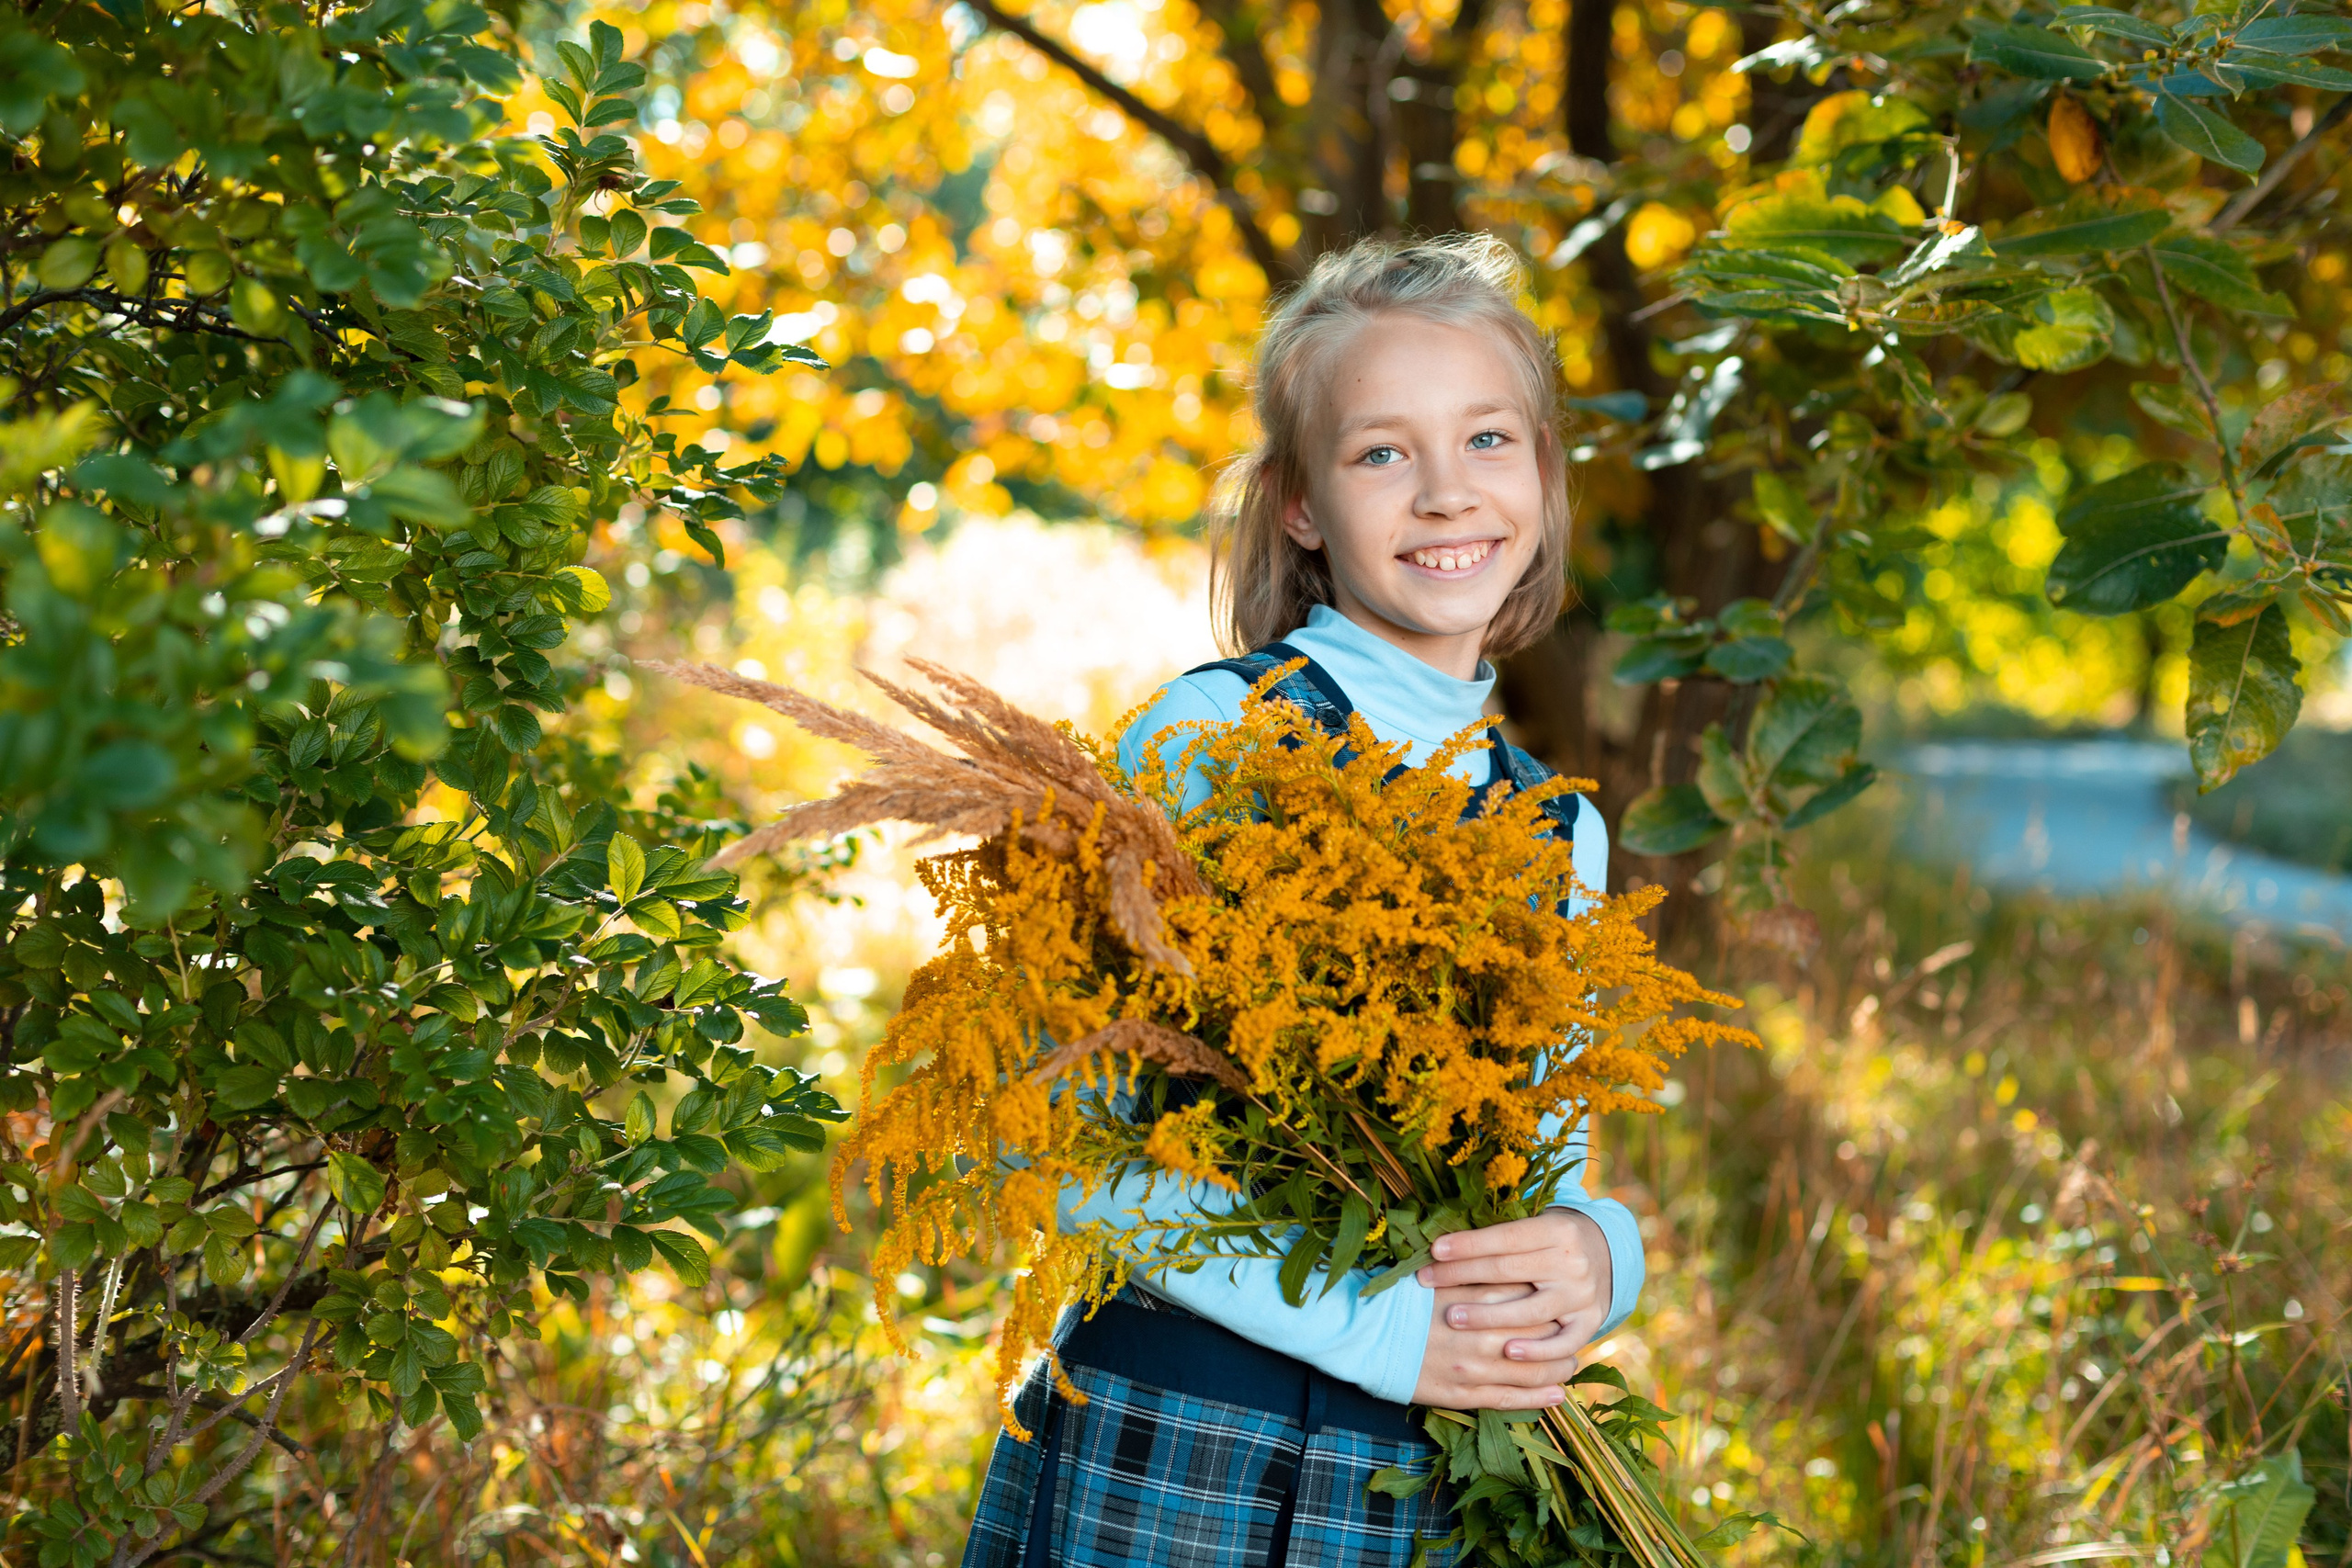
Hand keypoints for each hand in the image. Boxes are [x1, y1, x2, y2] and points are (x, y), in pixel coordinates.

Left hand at [1408, 1210, 1612, 1409]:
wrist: (1607, 1255)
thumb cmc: (1552, 1239)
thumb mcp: (1536, 1226)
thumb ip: (1501, 1236)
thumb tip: (1445, 1242)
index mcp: (1557, 1229)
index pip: (1504, 1238)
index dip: (1467, 1245)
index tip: (1434, 1251)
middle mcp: (1573, 1261)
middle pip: (1509, 1271)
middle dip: (1463, 1275)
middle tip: (1427, 1282)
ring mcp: (1582, 1295)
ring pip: (1530, 1310)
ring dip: (1488, 1316)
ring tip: (1453, 1317)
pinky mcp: (1590, 1322)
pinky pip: (1563, 1342)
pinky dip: (1537, 1350)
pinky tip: (1508, 1352)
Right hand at [1411, 1281, 1575, 1408]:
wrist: (1363, 1337)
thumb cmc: (1399, 1302)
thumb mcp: (1439, 1278)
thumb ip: (1474, 1274)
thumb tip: (1510, 1265)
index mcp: (1474, 1299)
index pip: (1528, 1295)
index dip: (1548, 1296)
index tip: (1558, 1296)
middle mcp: (1480, 1333)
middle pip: (1539, 1332)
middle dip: (1561, 1332)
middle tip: (1572, 1330)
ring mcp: (1474, 1367)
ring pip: (1532, 1369)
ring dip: (1558, 1368)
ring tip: (1571, 1364)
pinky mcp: (1464, 1394)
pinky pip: (1511, 1398)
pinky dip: (1538, 1398)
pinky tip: (1557, 1395)